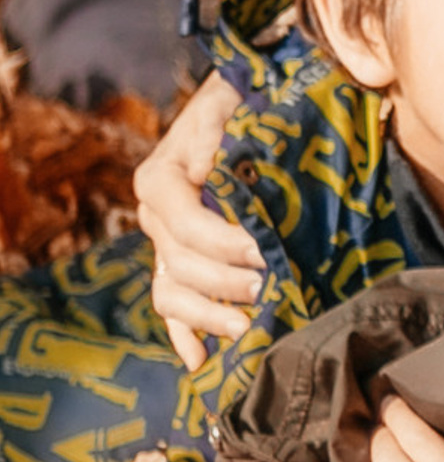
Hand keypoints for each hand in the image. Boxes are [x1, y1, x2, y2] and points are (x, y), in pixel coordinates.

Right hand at [138, 72, 264, 368]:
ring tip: (244, 327)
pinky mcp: (184, 262)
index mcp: (162, 178)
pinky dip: (184, 333)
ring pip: (171, 290)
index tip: (260, 251)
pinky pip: (173, 303)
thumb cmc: (247, 103)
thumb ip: (223, 134)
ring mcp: (168, 243)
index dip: (219, 242)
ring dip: (205, 315)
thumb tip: (221, 168)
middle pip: (179, 263)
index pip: (182, 222)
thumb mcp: (234, 105)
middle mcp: (157, 215)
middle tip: (267, 289)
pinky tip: (201, 358)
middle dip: (222, 282)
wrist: (248, 105)